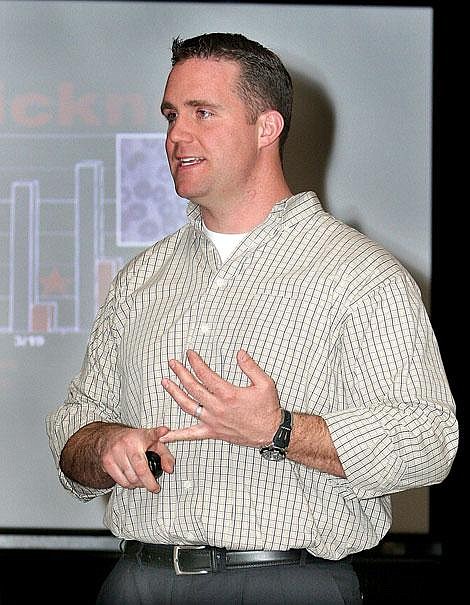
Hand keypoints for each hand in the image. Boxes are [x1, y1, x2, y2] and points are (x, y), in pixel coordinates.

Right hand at [99, 425, 174, 492]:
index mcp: (142, 436)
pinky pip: (121, 481)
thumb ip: (165, 456)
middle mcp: (128, 443)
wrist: (109, 437)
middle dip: (150, 483)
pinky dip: (129, 485)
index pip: (151, 434)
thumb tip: (169, 469)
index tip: (165, 430)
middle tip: (154, 486)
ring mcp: (116, 452)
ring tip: (142, 481)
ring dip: (139, 484)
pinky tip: (132, 479)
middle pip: (141, 469)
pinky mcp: (107, 461)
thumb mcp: (153, 444)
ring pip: (131, 478)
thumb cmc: (135, 441)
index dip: (158, 433)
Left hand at [160, 349, 280, 447]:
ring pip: (188, 406)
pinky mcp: (213, 432)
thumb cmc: (268, 408)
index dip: (195, 362)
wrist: (271, 432)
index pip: (205, 374)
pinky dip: (176, 436)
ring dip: (174, 393)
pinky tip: (164, 436)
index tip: (189, 354)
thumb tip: (240, 353)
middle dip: (180, 373)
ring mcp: (213, 421)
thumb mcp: (265, 383)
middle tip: (173, 363)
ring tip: (165, 382)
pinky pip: (191, 435)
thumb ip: (250, 366)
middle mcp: (217, 408)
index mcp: (228, 394)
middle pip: (192, 387)